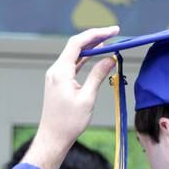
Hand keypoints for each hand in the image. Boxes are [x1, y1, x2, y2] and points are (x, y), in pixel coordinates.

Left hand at [22, 26, 119, 168]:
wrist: (53, 137)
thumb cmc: (69, 122)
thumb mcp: (87, 98)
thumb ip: (98, 75)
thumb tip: (110, 59)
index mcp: (61, 71)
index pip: (78, 43)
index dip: (96, 34)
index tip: (113, 31)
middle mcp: (56, 70)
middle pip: (76, 45)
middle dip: (95, 37)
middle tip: (114, 33)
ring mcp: (56, 75)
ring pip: (74, 54)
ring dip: (91, 47)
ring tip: (109, 42)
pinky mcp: (59, 81)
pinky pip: (73, 64)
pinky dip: (85, 58)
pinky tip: (96, 56)